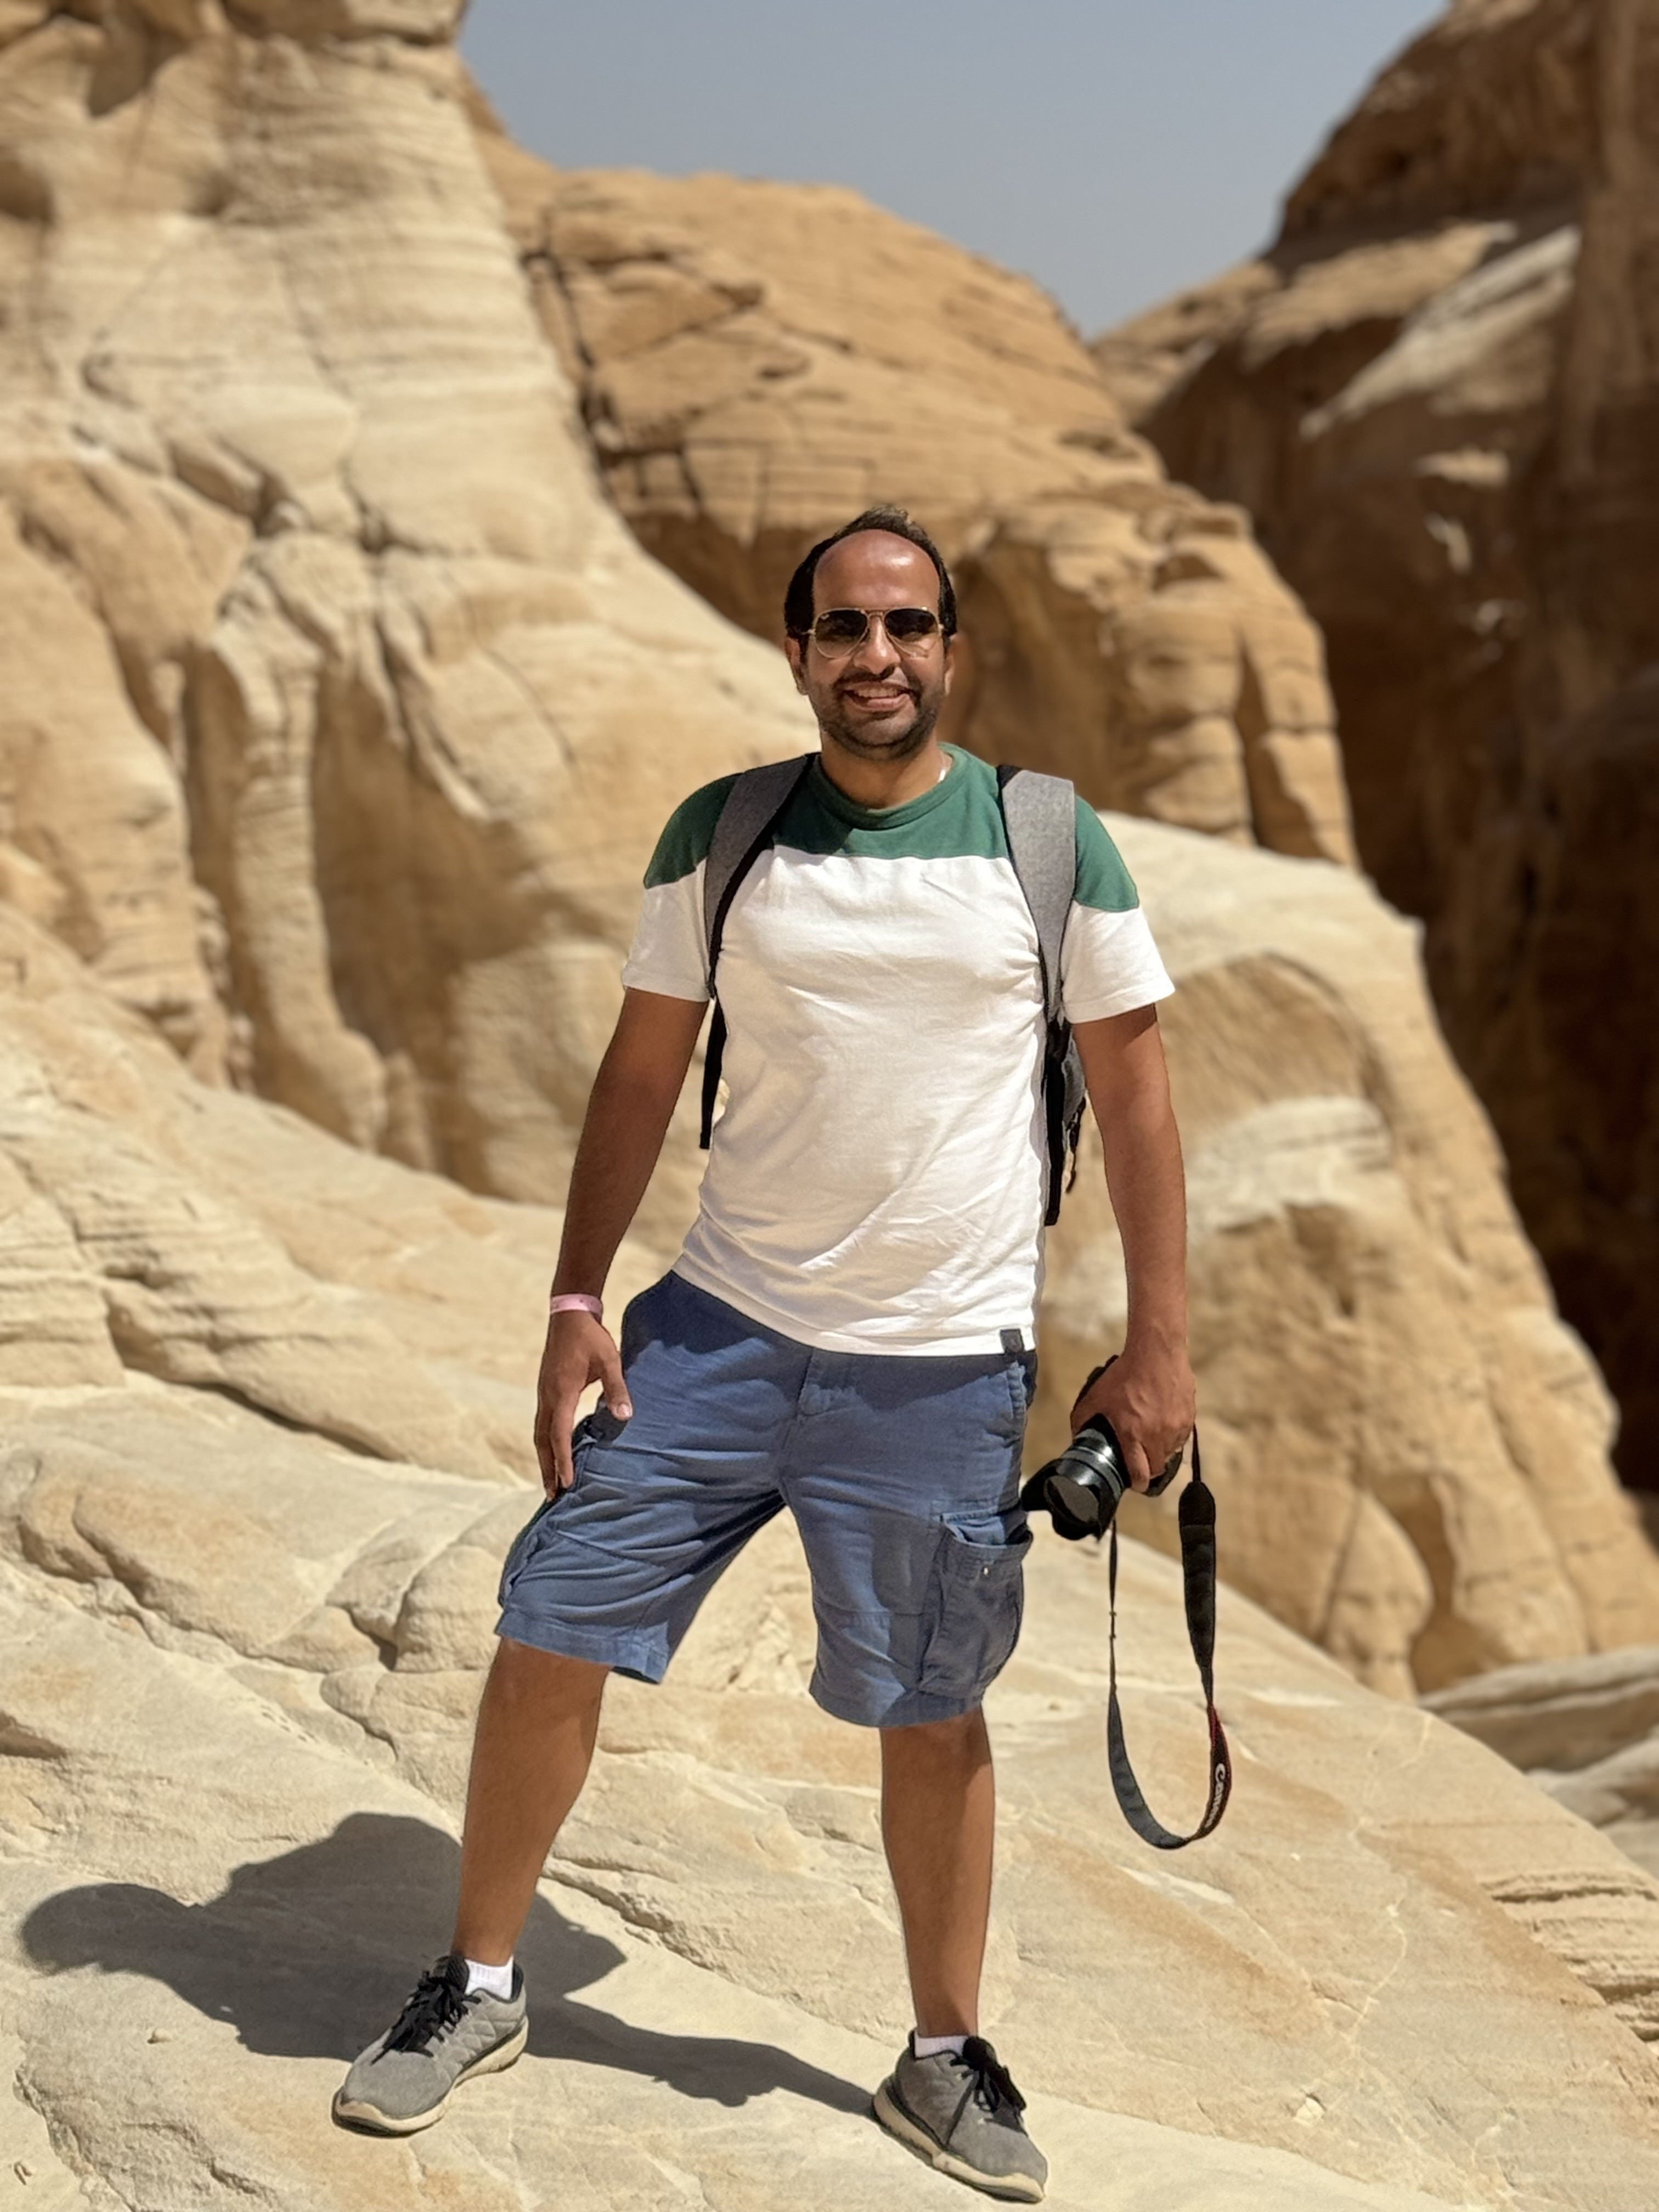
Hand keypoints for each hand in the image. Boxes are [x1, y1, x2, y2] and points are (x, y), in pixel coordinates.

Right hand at [533, 1310, 631, 1497]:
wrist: (569, 1314)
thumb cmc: (591, 1337)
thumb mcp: (610, 1360)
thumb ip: (617, 1389)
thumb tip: (625, 1418)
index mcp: (562, 1392)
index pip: (559, 1435)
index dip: (563, 1461)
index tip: (567, 1483)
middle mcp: (547, 1396)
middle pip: (542, 1440)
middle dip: (546, 1468)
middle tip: (551, 1495)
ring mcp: (543, 1393)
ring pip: (540, 1432)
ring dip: (544, 1457)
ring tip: (549, 1480)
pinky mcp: (545, 1389)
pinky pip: (542, 1422)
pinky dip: (546, 1441)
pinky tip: (554, 1449)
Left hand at [1070, 1342, 1194, 1494]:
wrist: (1156, 1352)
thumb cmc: (1124, 1375)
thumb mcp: (1096, 1397)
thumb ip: (1083, 1420)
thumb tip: (1077, 1437)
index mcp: (1133, 1434)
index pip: (1140, 1474)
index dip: (1137, 1483)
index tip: (1134, 1483)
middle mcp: (1157, 1435)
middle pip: (1157, 1468)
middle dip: (1148, 1470)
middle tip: (1140, 1462)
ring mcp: (1176, 1427)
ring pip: (1171, 1454)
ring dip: (1160, 1453)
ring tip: (1150, 1442)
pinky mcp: (1189, 1417)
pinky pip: (1181, 1438)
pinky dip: (1172, 1438)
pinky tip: (1163, 1427)